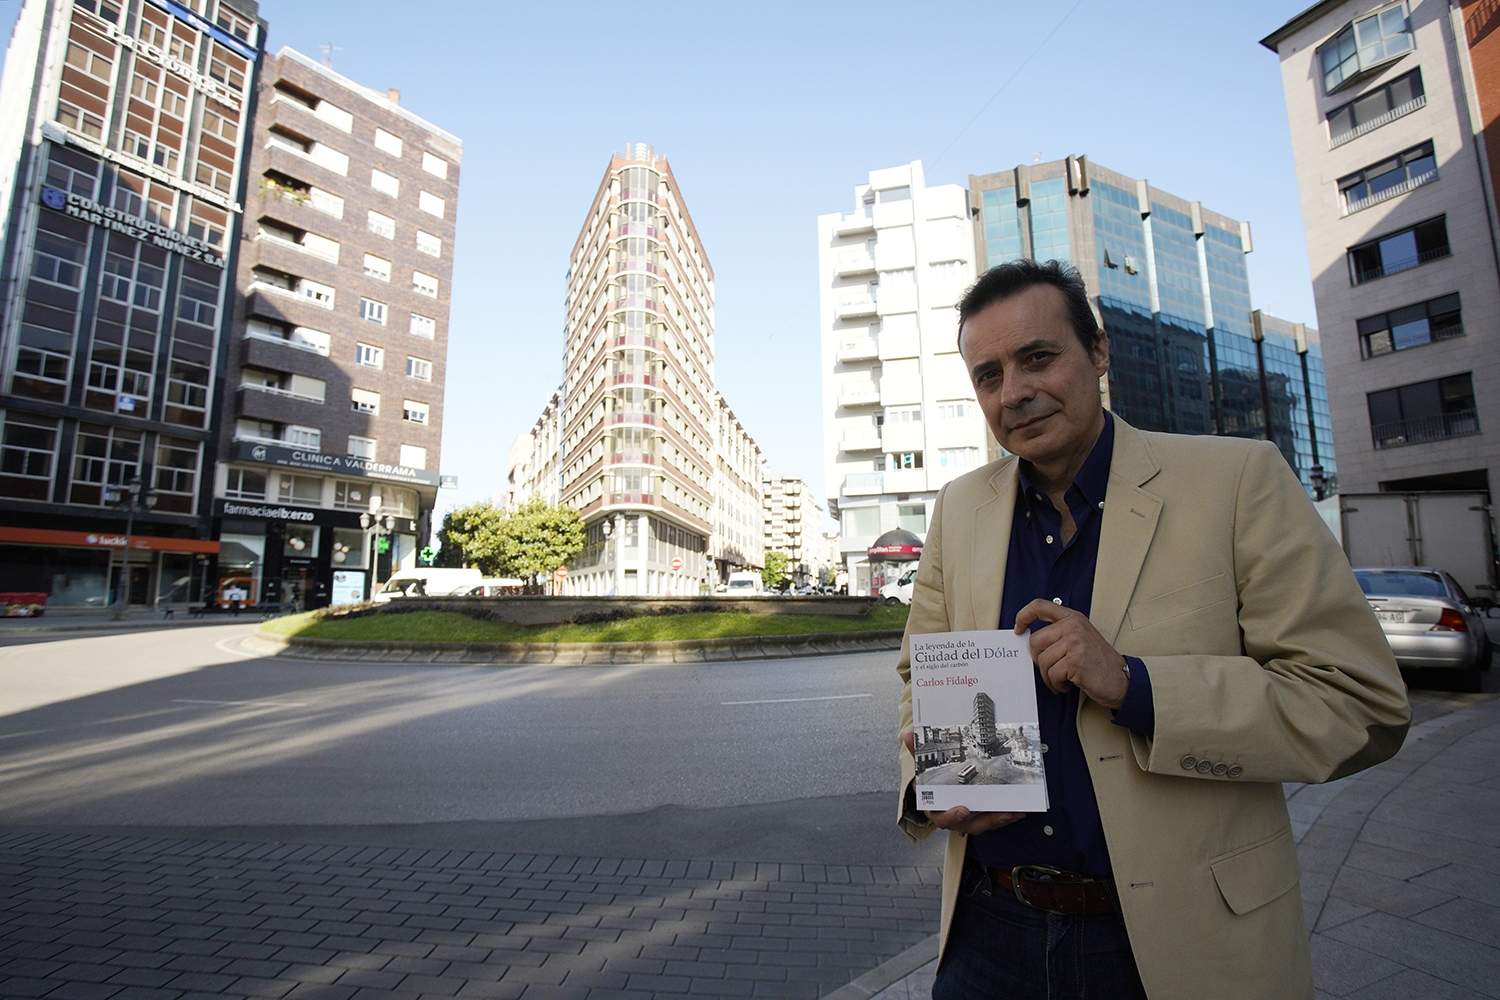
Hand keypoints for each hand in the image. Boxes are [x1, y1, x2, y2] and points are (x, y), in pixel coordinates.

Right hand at [901, 729, 1023, 833]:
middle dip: (985, 820)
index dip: (952, 816)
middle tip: (999, 813)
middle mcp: (953, 818)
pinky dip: (1006, 817)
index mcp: (936, 809)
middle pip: (968, 825)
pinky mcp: (981, 818)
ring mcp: (968, 820)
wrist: (937, 792)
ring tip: (1013, 811)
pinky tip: (1018, 811)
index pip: (941, 818)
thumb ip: (915, 752)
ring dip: (999, 819)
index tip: (963, 809)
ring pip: (984, 824)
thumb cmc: (930, 783)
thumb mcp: (922, 768)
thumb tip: (906, 735)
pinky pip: (993, 821)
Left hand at [1014, 599, 1128, 708]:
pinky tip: (1068, 684)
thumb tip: (1030, 642)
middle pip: (1035, 642)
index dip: (1023, 615)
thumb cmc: (1098, 661)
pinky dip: (1056, 684)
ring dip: (1049, 676)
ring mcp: (1075, 642)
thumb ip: (1059, 633)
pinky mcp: (1075, 660)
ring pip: (1042, 661)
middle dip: (1038, 660)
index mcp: (1072, 618)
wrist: (1120, 680)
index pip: (1040, 606)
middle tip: (1050, 669)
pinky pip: (1052, 674)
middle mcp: (1073, 626)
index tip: (1018, 628)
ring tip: (1062, 679)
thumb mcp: (1081, 637)